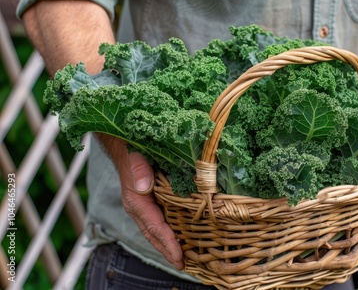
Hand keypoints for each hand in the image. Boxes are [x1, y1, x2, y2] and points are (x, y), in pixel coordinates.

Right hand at [98, 134, 184, 269]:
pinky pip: (156, 221)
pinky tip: (179, 235)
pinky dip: (167, 232)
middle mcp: (137, 207)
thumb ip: (139, 172)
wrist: (123, 141)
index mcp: (136, 201)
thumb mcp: (136, 157)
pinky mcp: (146, 201)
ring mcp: (141, 205)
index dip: (168, 243)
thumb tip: (144, 188)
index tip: (180, 257)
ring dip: (168, 244)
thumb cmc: (133, 149)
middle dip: (168, 251)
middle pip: (153, 235)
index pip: (154, 227)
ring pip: (155, 230)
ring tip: (184, 257)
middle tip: (184, 266)